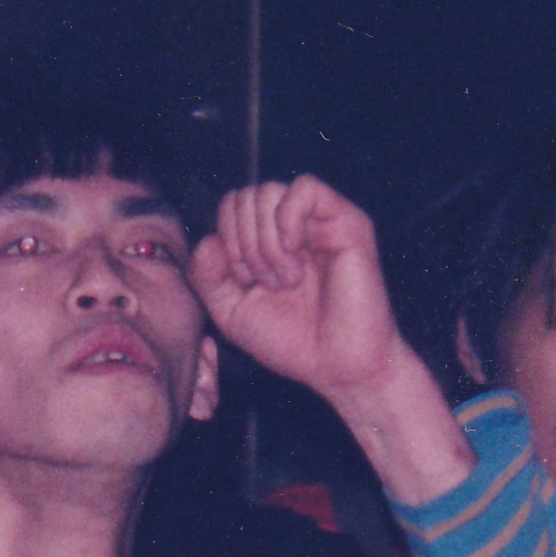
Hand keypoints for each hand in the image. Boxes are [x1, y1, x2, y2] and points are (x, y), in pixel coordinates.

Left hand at [194, 179, 471, 502]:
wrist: (339, 368)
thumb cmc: (292, 342)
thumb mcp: (231, 314)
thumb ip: (207, 278)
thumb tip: (207, 240)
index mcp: (267, 242)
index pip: (231, 206)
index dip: (226, 239)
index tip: (244, 282)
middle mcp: (294, 226)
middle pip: (246, 196)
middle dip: (243, 242)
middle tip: (267, 283)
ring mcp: (320, 221)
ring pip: (269, 191)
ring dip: (266, 241)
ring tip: (286, 279)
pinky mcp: (348, 221)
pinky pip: (305, 188)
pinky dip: (288, 220)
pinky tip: (296, 253)